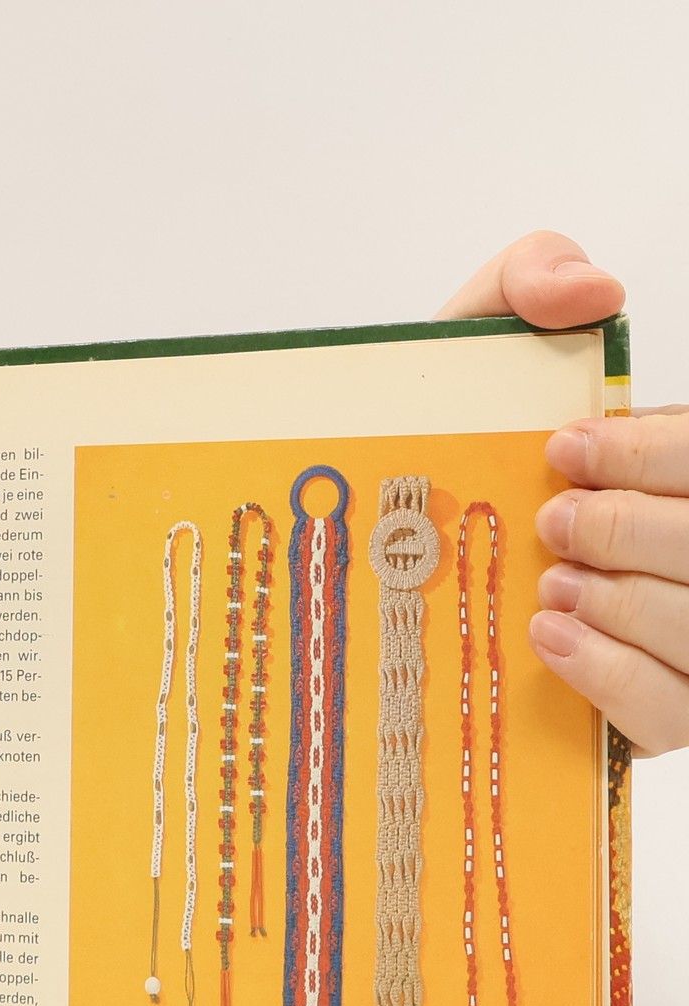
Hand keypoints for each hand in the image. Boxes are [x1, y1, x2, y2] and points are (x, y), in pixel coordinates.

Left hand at [442, 232, 688, 754]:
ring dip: (626, 604)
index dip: (647, 454)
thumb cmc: (430, 452)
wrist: (356, 555)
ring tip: (548, 587)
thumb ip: (528, 279)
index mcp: (669, 467)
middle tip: (551, 522)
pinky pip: (669, 713)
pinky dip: (615, 676)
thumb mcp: (466, 346)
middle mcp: (683, 555)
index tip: (563, 449)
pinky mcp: (645, 719)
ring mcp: (677, 641)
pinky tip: (549, 640)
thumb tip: (593, 291)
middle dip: (631, 529)